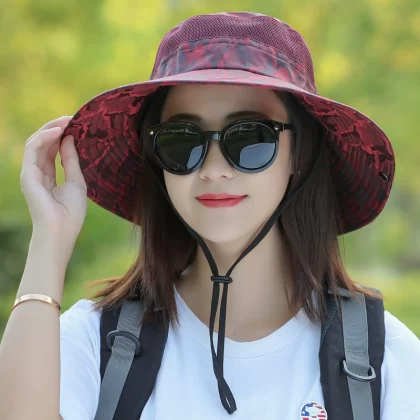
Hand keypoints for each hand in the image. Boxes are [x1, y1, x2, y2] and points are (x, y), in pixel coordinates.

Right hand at [20, 116, 87, 245]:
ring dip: (51, 129)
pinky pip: (33, 149)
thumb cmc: (71, 212)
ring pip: (36, 142)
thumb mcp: (76, 181)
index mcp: (49, 176)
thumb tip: (70, 138)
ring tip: (67, 120)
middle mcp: (38, 172)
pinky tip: (59, 131)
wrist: (61, 231)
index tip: (77, 124)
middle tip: (73, 117)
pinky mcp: (27, 174)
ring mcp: (31, 173)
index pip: (53, 149)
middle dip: (57, 128)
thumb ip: (71, 160)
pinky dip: (45, 137)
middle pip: (44, 143)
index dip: (63, 135)